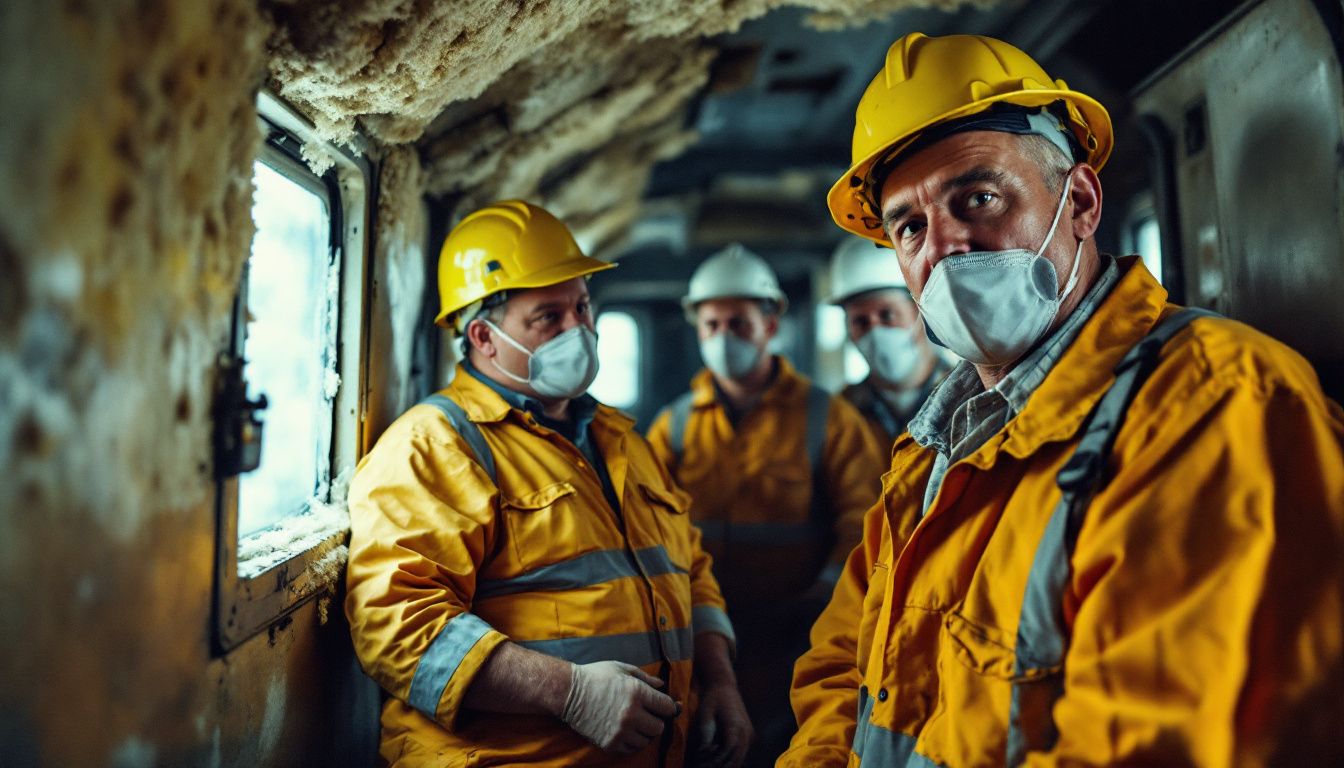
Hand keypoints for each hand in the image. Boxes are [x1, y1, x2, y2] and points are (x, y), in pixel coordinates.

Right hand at [560, 661, 678, 753]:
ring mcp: (620, 731)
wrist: (568, 692)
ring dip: (644, 732)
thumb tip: (662, 686)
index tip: (663, 706)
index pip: (667, 707)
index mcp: (637, 692)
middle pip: (659, 727)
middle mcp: (631, 714)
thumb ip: (645, 678)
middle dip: (655, 720)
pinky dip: (632, 742)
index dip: (668, 706)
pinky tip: (625, 731)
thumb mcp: (621, 669)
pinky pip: (632, 749)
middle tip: (646, 714)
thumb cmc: (596, 676)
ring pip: (647, 740)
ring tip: (634, 722)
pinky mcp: (610, 743)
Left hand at [692, 682, 752, 767]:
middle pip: (737, 758)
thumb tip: (704, 752)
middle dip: (722, 767)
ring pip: (740, 759)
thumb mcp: (705, 715)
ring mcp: (749, 735)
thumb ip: (706, 734)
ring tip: (708, 765)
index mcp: (736, 725)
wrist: (724, 686)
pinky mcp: (747, 736)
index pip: (729, 750)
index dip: (717, 761)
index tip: (703, 765)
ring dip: (726, 765)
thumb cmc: (713, 699)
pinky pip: (740, 753)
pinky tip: (715, 759)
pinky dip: (729, 759)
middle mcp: (746, 732)